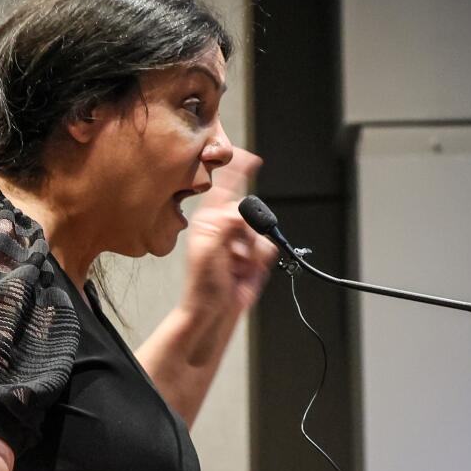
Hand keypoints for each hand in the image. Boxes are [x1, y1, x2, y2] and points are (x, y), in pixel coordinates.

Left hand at [181, 148, 272, 324]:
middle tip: (234, 252)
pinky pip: (268, 247)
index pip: (224, 190)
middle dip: (247, 231)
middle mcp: (224, 228)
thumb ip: (223, 226)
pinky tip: (245, 272)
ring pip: (261, 230)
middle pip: (249, 211)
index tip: (249, 158)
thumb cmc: (202, 287)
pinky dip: (260, 260)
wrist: (214, 312)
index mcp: (208, 222)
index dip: (236, 172)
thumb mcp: (207, 251)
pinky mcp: (253, 255)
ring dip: (252, 251)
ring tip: (237, 267)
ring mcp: (240, 242)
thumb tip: (238, 211)